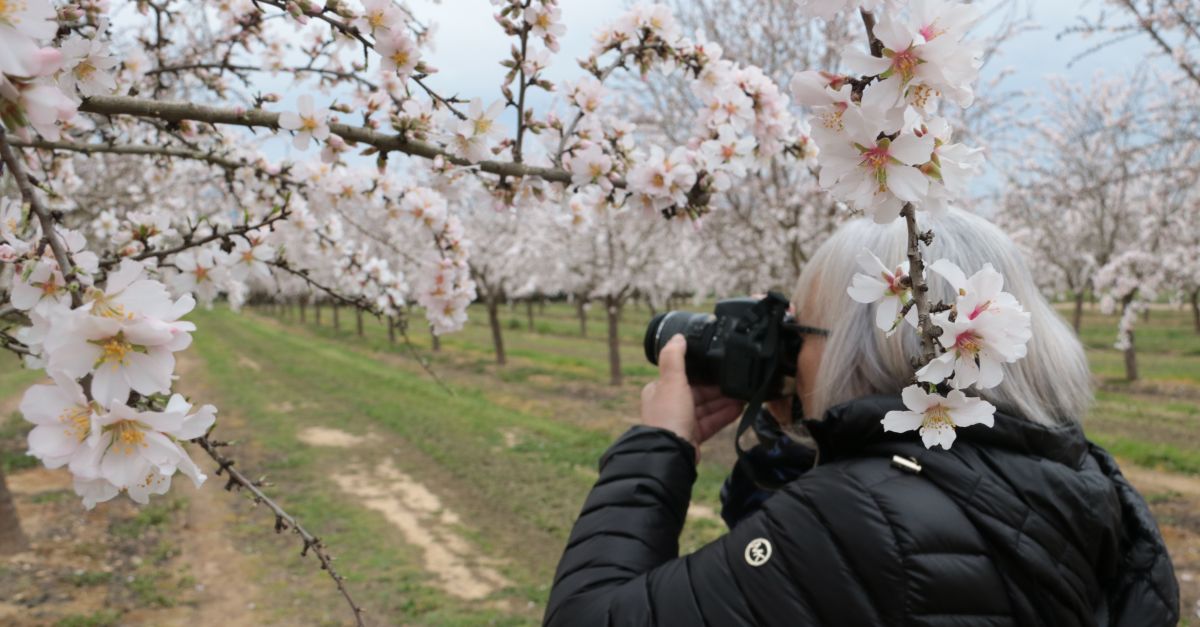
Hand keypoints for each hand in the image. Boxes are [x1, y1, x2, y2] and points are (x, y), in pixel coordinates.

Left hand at [640, 335, 743, 461]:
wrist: (670, 453)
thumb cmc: (668, 416)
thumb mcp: (671, 381)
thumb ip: (675, 358)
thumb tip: (678, 337)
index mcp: (660, 390)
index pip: (685, 376)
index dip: (704, 373)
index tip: (721, 367)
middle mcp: (669, 405)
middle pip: (698, 392)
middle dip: (718, 388)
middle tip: (737, 381)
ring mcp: (681, 422)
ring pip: (706, 408)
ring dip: (724, 401)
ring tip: (743, 395)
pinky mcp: (692, 436)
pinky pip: (711, 422)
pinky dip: (724, 415)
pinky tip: (739, 409)